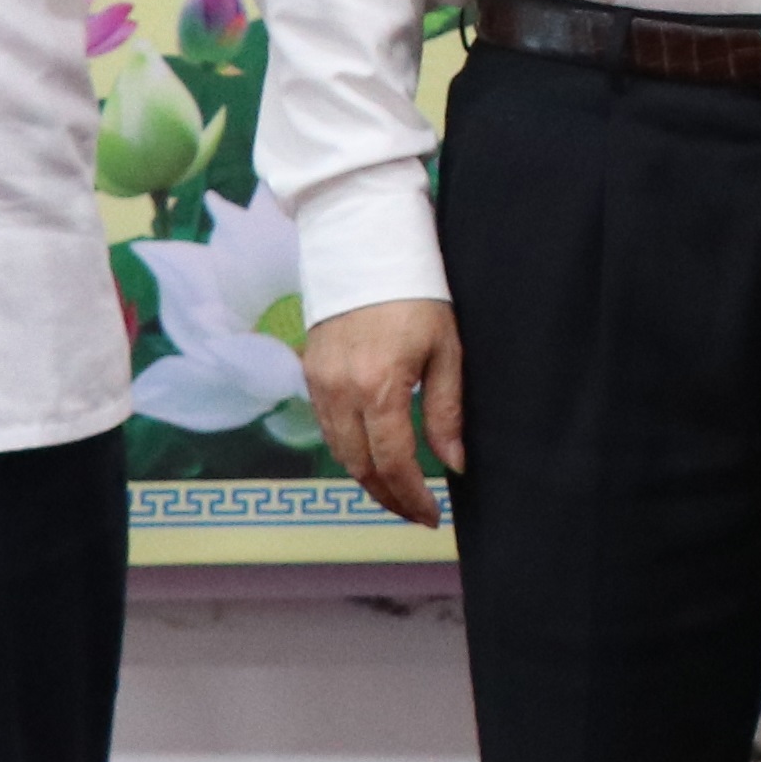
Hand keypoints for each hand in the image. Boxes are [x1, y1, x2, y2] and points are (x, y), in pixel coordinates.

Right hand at [303, 299, 466, 529]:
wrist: (363, 245)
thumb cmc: (417, 293)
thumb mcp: (446, 349)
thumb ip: (446, 411)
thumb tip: (452, 464)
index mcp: (379, 389)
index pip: (393, 464)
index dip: (412, 497)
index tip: (431, 516)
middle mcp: (341, 393)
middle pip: (359, 467)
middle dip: (388, 497)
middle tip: (415, 512)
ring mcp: (319, 384)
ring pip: (338, 451)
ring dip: (366, 478)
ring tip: (397, 491)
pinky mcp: (308, 373)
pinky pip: (326, 427)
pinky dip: (348, 449)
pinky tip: (371, 453)